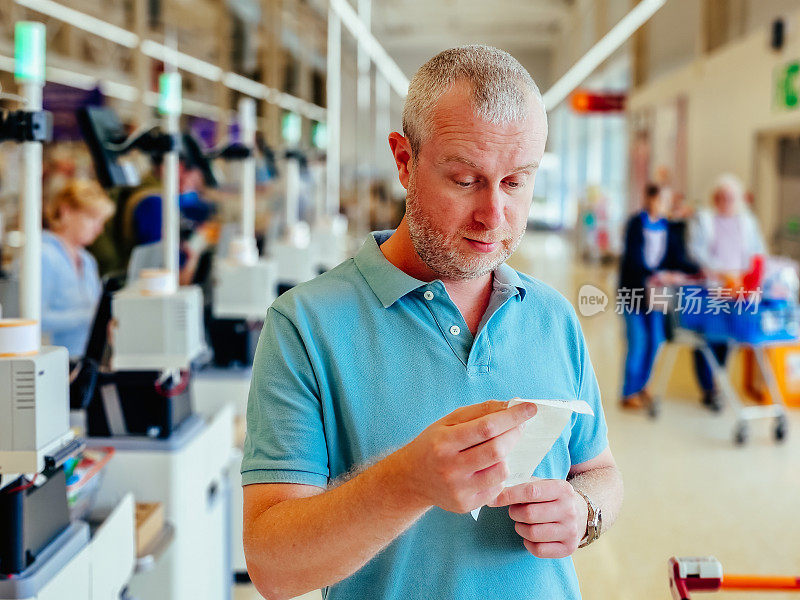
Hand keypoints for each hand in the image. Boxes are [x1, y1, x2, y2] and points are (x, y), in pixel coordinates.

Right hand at [394, 400, 536, 513]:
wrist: (410, 479)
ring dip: (507, 457)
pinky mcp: (465, 505)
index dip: (512, 417)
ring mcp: (458, 489)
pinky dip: (498, 475)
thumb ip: (480, 411)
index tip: (530, 408)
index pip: (486, 427)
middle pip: (497, 451)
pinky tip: (488, 468)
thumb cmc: (434, 444)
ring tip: (499, 450)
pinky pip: (496, 489)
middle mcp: (450, 467)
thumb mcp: (449, 421)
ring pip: (501, 472)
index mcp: (444, 442)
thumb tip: (511, 405)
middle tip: (520, 427)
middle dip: (515, 434)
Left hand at [488, 478, 587, 557]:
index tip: (493, 499)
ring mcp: (570, 531)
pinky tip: (531, 536)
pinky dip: (528, 543)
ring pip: (532, 533)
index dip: (509, 495)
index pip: (531, 491)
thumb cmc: (552, 497)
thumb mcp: (543, 484)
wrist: (581, 514)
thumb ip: (522, 484)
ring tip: (522, 522)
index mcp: (562, 489)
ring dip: (520, 528)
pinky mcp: (568, 548)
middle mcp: (569, 510)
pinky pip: (538, 550)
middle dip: (514, 513)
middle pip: (529, 514)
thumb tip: (495, 489)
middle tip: (514, 511)